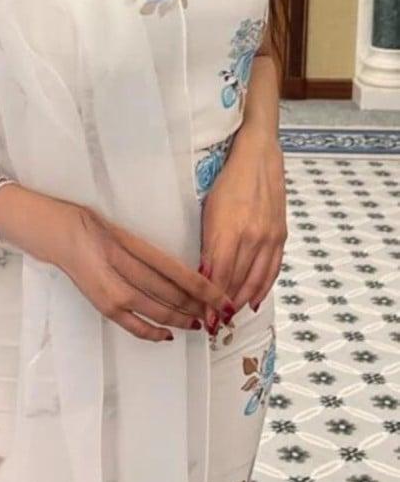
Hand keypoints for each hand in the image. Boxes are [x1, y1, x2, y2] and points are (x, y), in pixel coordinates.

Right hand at [0, 184, 234, 341]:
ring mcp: (107, 286)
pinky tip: (168, 335)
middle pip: (167, 292)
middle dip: (197, 307)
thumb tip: (181, 273)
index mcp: (127, 241)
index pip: (174, 269)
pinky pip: (129, 322)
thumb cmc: (86, 222)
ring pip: (152, 308)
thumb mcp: (120, 227)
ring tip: (200, 325)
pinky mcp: (98, 301)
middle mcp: (118, 264)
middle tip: (219, 314)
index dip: (201, 286)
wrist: (48, 230)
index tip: (221, 296)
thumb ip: (146, 249)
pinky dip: (151, 331)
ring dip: (179, 319)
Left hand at [200, 126, 286, 325]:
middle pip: (236, 283)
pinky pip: (272, 270)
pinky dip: (262, 289)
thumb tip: (200, 275)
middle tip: (212, 326)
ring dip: (242, 302)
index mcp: (228, 229)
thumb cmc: (225, 178)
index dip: (210, 301)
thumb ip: (206, 243)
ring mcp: (269, 236)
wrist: (258, 155)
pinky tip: (253, 302)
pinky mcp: (280, 234)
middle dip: (223, 308)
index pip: (217, 277)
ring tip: (229, 317)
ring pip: (255, 281)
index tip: (203, 319)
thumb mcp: (206, 209)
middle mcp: (251, 236)